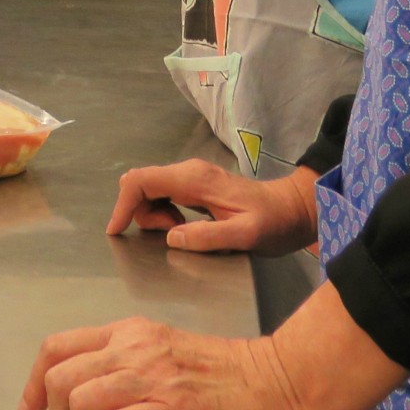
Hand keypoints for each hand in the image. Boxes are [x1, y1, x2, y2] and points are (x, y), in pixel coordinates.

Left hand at [18, 319, 308, 409]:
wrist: (280, 382)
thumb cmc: (228, 372)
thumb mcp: (165, 349)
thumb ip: (125, 359)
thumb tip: (84, 387)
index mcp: (129, 331)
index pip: (56, 346)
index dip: (33, 382)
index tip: (29, 409)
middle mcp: (135, 347)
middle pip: (60, 375)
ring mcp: (155, 376)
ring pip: (82, 399)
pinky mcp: (176, 407)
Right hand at [105, 159, 318, 255]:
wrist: (293, 209)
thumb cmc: (273, 223)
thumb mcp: (245, 236)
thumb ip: (207, 236)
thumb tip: (171, 238)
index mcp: (194, 179)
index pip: (141, 180)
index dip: (122, 204)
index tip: (116, 230)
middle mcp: (188, 172)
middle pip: (140, 183)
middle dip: (141, 212)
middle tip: (171, 234)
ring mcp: (191, 176)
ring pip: (149, 190)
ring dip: (154, 215)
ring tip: (182, 232)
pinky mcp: (194, 185)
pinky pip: (162, 195)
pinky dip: (162, 213)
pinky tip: (183, 227)